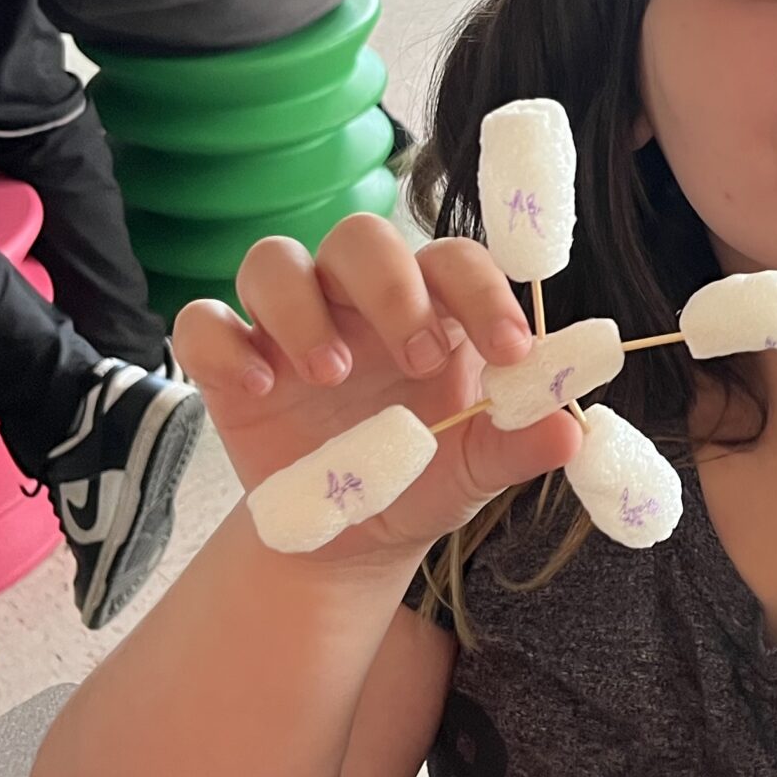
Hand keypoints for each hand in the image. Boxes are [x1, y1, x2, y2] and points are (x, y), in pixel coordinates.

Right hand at [171, 215, 579, 569]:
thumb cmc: (421, 477)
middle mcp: (354, 297)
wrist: (350, 539)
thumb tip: (571, 430)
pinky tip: (260, 389)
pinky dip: (225, 346)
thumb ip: (519, 443)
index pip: (455, 262)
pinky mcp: (229, 362)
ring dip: (302, 307)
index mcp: (428, 305)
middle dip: (391, 287)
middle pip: (360, 237)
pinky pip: (204, 322)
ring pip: (275, 260)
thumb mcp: (476, 470)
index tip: (512, 352)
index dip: (485, 294)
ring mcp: (286, 323)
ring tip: (332, 374)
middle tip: (419, 360)